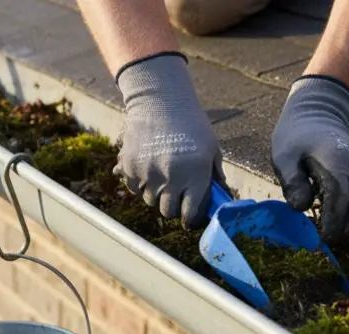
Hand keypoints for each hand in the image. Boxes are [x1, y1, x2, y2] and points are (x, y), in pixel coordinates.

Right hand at [114, 52, 223, 227]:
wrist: (160, 101)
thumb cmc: (191, 125)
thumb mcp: (211, 149)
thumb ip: (214, 176)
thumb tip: (218, 199)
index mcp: (195, 175)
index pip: (190, 214)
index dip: (190, 217)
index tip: (189, 214)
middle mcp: (171, 178)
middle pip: (168, 211)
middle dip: (173, 205)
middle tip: (176, 193)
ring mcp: (148, 174)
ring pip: (150, 200)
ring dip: (156, 193)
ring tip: (162, 173)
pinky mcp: (130, 168)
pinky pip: (134, 188)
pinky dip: (141, 182)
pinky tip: (149, 165)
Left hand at [270, 75, 348, 241]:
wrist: (318, 112)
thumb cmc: (296, 134)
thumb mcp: (284, 155)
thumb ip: (292, 180)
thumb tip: (300, 208)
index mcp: (338, 163)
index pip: (340, 201)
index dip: (331, 224)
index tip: (320, 241)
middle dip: (337, 229)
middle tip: (319, 245)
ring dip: (341, 222)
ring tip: (320, 234)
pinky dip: (344, 212)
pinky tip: (326, 217)